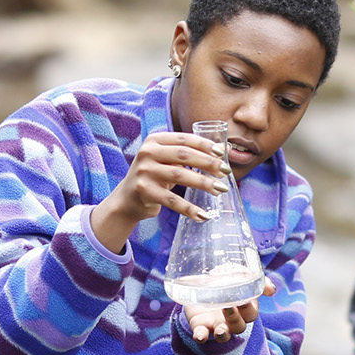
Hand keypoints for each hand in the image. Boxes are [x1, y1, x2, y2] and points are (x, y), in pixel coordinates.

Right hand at [92, 131, 230, 251]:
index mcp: (155, 140)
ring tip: (221, 190)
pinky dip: (189, 208)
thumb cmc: (155, 176)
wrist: (127, 199)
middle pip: (184, 155)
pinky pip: (172, 200)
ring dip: (203, 183)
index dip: (205, 145)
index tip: (222, 153)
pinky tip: (203, 215)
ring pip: (180, 175)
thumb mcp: (169, 161)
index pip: (184, 139)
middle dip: (208, 163)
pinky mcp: (144, 192)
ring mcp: (145, 172)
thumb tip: (225, 147)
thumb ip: (192, 153)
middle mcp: (147, 153)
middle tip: (226, 172)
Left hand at [186, 278, 274, 342]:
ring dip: (223, 334)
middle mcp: (232, 319)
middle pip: (239, 326)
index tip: (243, 301)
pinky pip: (202, 335)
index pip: (251, 314)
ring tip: (220, 331)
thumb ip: (256, 279)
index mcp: (244, 308)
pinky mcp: (200, 326)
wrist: (201, 278)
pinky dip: (201, 336)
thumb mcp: (240, 273)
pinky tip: (200, 336)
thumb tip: (272, 290)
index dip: (248, 310)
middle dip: (235, 319)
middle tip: (228, 307)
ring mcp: (216, 324)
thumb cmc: (226, 276)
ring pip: (224, 335)